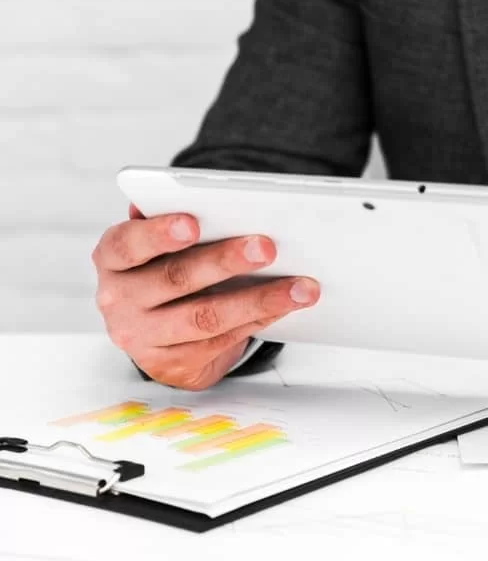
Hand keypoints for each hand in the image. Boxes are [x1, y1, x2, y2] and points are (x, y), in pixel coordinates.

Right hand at [93, 205, 319, 389]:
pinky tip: (287, 304)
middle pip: (176, 279)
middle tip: (267, 247)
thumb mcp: (156, 245)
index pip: (128, 243)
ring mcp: (144, 338)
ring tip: (300, 286)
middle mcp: (119, 300)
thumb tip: (187, 196)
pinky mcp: (173, 364)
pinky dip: (261, 319)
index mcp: (113, 259)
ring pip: (207, 317)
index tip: (193, 222)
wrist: (155, 335)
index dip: (158, 233)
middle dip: (226, 261)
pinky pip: (224, 340)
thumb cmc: (162, 271)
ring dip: (259, 300)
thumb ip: (168, 221)